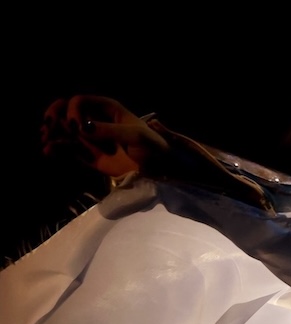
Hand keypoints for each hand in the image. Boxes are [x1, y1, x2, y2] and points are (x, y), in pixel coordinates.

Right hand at [41, 95, 168, 177]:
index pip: (79, 101)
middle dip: (54, 116)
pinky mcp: (87, 153)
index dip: (72, 110)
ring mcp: (90, 136)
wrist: (158, 171)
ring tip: (46, 140)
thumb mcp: (136, 136)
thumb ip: (111, 131)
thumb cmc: (152, 148)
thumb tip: (84, 128)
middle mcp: (95, 119)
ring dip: (51, 132)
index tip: (75, 126)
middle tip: (48, 127)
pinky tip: (49, 152)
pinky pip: (67, 147)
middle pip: (65, 109)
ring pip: (62, 128)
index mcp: (107, 108)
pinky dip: (56, 148)